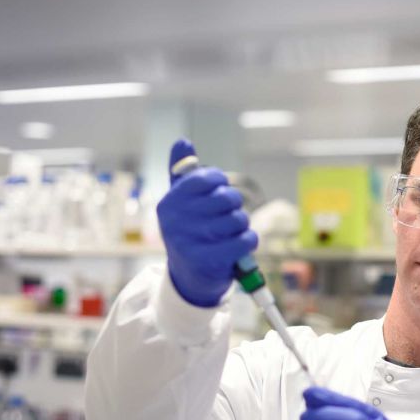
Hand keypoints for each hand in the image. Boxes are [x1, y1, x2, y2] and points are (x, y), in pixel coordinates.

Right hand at [157, 139, 257, 307]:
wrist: (190, 278)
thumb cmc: (190, 233)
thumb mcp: (182, 203)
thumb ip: (183, 173)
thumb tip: (182, 141)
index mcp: (170, 202)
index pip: (208, 178)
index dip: (222, 183)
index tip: (219, 193)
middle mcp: (176, 221)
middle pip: (226, 198)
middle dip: (234, 207)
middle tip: (227, 218)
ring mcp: (191, 242)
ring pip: (238, 219)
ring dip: (242, 227)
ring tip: (230, 235)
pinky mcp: (209, 261)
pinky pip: (245, 240)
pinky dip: (249, 241)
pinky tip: (240, 245)